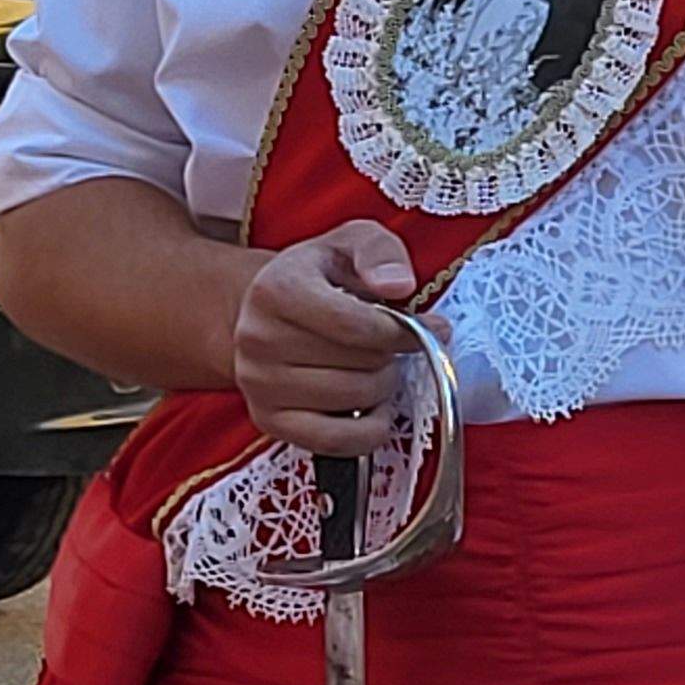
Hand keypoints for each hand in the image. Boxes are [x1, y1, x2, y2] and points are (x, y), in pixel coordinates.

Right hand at [232, 221, 422, 453]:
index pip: (358, 325)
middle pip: (360, 365)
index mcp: (277, 290)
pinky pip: (333, 442)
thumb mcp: (352, 241)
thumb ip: (380, 252)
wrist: (268, 311)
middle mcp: (258, 338)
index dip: (403, 331)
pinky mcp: (267, 420)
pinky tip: (371, 407)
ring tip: (374, 366)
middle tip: (387, 345)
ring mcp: (258, 383)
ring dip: (382, 388)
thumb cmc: (320, 276)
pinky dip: (367, 431)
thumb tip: (399, 284)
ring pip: (352, 400)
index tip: (427, 327)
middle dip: (391, 356)